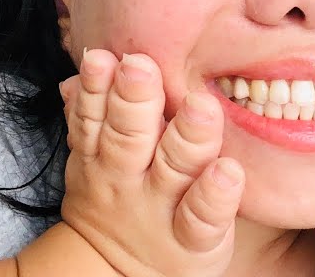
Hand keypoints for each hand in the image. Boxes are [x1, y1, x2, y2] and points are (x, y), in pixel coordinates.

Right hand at [59, 49, 243, 276]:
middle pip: (131, 135)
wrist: (121, 274)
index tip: (103, 58)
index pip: (95, 118)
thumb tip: (86, 66)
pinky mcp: (197, 238)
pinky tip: (229, 172)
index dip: (97, 88)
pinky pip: (204, 217)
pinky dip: (216, 197)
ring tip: (201, 106)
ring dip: (186, 135)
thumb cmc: (122, 196)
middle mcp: (133, 178)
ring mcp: (165, 205)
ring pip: (174, 166)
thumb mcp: (94, 159)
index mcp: (107, 154)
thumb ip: (92, 114)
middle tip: (141, 66)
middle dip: (134, 99)